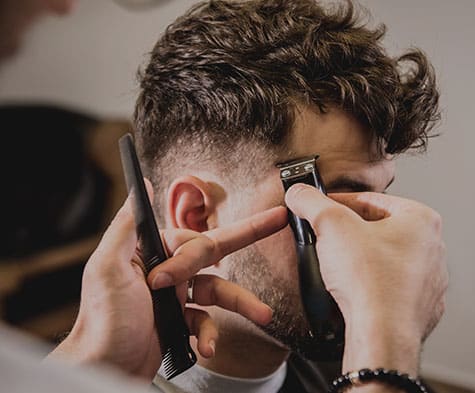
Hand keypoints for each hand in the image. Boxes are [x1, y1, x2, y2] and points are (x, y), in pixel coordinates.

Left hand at [48, 189, 286, 380]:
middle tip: (277, 219)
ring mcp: (176, 298)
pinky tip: (208, 347)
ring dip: (242, 303)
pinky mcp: (181, 323)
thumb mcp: (108, 268)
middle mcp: (167, 272)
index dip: (188, 258)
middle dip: (248, 234)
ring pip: (219, 291)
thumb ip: (127, 226)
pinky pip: (208, 322)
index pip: (189, 241)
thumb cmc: (102, 322)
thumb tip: (142, 186)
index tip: (164, 282)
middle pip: (214, 252)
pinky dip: (212, 335)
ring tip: (263, 313)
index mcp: (151, 254)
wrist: (105, 370)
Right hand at [285, 184, 446, 377]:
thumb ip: (311, 202)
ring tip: (337, 266)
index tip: (320, 209)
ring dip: (360, 259)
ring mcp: (428, 280)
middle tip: (325, 238)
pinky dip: (370, 285)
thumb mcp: (330, 225)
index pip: (371, 200)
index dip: (337, 203)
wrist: (381, 336)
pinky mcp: (420, 307)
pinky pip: (390, 287)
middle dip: (349, 232)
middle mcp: (432, 248)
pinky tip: (353, 290)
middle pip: (379, 229)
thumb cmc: (369, 281)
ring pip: (385, 259)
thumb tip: (299, 193)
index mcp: (421, 220)